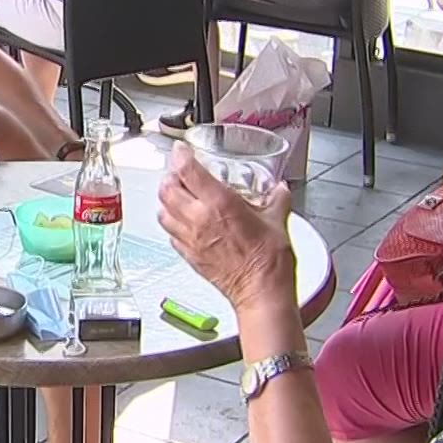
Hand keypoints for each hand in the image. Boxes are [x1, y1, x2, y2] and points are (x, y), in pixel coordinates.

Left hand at [157, 144, 295, 308]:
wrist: (262, 292)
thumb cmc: (269, 261)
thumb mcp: (277, 220)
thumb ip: (277, 200)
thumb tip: (279, 190)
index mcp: (219, 204)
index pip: (187, 170)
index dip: (180, 155)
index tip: (181, 149)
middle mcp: (199, 220)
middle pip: (167, 189)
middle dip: (170, 176)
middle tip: (178, 171)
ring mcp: (191, 239)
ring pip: (163, 211)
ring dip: (166, 199)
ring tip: (176, 194)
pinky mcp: (189, 256)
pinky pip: (170, 234)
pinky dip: (171, 223)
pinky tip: (181, 222)